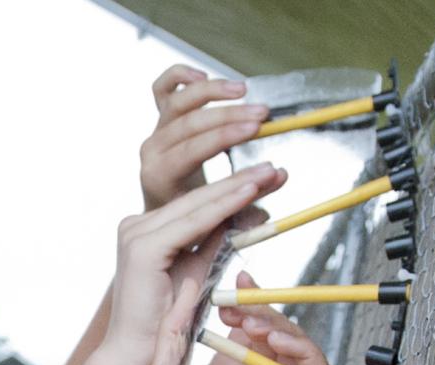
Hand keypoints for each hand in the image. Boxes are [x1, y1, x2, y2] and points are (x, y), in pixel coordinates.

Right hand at [102, 164, 284, 364]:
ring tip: (269, 174)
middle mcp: (135, 226)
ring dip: (236, 188)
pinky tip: (248, 193)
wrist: (137, 355)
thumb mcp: (199, 273)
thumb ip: (220, 243)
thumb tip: (254, 214)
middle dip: (239, 182)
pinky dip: (222, 207)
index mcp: (145, 231)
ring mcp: (135, 234)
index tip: (268, 178)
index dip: (233, 189)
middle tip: (276, 170)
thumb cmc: (166, 322)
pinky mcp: (142, 248)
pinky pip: (192, 224)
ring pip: (196, 205)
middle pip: (196, 199)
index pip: (196, 204)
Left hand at [140, 67, 271, 211]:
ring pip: (179, 102)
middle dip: (230, 116)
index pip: (191, 151)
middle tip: (263, 115)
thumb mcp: (218, 218)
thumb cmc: (193, 216)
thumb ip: (249, 200)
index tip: (257, 129)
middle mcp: (154, 151)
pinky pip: (163, 88)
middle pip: (189, 123)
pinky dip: (180, 77)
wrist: (166, 212)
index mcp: (160, 178)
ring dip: (213, 92)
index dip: (225, 137)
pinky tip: (204, 75)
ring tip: (244, 91)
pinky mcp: (160, 118)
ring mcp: (156, 132)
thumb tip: (280, 176)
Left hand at [141, 271, 328, 364]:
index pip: (248, 324)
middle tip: (237, 300)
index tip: (232, 279)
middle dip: (259, 308)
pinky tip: (276, 341)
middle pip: (275, 329)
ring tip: (252, 322)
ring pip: (297, 345)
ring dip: (280, 325)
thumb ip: (175, 330)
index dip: (245, 299)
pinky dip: (302, 350)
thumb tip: (188, 286)